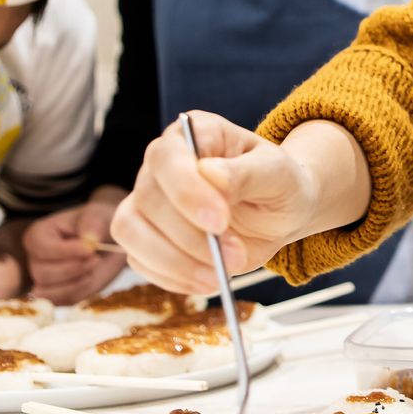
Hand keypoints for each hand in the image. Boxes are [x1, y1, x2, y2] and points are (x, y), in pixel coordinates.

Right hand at [25, 194, 127, 303]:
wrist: (111, 241)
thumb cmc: (100, 223)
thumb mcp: (100, 215)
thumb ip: (93, 223)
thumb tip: (89, 238)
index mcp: (38, 235)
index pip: (42, 248)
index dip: (65, 251)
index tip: (90, 250)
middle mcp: (36, 258)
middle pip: (42, 273)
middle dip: (72, 268)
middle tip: (95, 259)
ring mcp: (44, 279)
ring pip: (48, 292)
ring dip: (75, 283)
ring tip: (93, 268)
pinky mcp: (58, 294)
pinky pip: (61, 302)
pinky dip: (78, 293)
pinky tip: (90, 278)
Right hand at [111, 112, 317, 293]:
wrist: (282, 212)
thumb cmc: (280, 183)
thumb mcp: (278, 174)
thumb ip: (247, 173)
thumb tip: (210, 174)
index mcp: (194, 134)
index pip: (169, 158)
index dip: (187, 192)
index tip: (220, 222)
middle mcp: (163, 163)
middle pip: (148, 199)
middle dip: (190, 237)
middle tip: (234, 256)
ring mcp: (149, 200)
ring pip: (131, 231)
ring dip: (175, 261)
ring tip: (220, 274)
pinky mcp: (146, 236)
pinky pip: (139, 260)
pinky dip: (171, 277)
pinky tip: (207, 279)